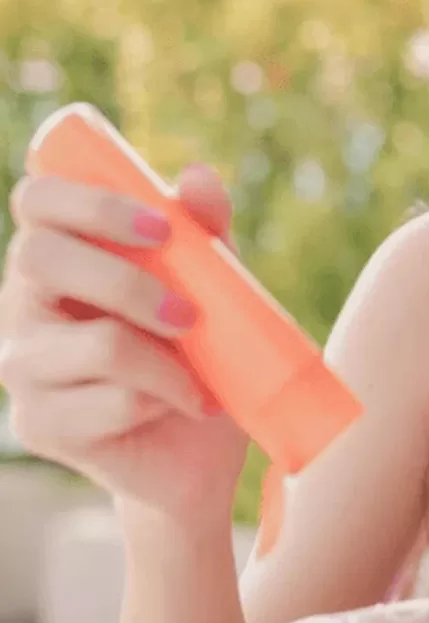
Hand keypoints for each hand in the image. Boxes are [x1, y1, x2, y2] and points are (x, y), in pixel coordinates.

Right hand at [0, 163, 249, 525]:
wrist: (199, 446)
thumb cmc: (197, 350)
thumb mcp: (212, 280)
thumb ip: (202, 228)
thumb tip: (195, 176)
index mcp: (60, 254)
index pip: (38, 201)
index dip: (92, 202)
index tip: (162, 228)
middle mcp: (23, 303)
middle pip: (43, 258)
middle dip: (131, 282)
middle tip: (190, 315)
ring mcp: (22, 365)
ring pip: (96, 342)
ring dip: (167, 358)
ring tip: (204, 373)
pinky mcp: (39, 423)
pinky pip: (111, 401)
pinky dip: (168, 399)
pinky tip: (189, 405)